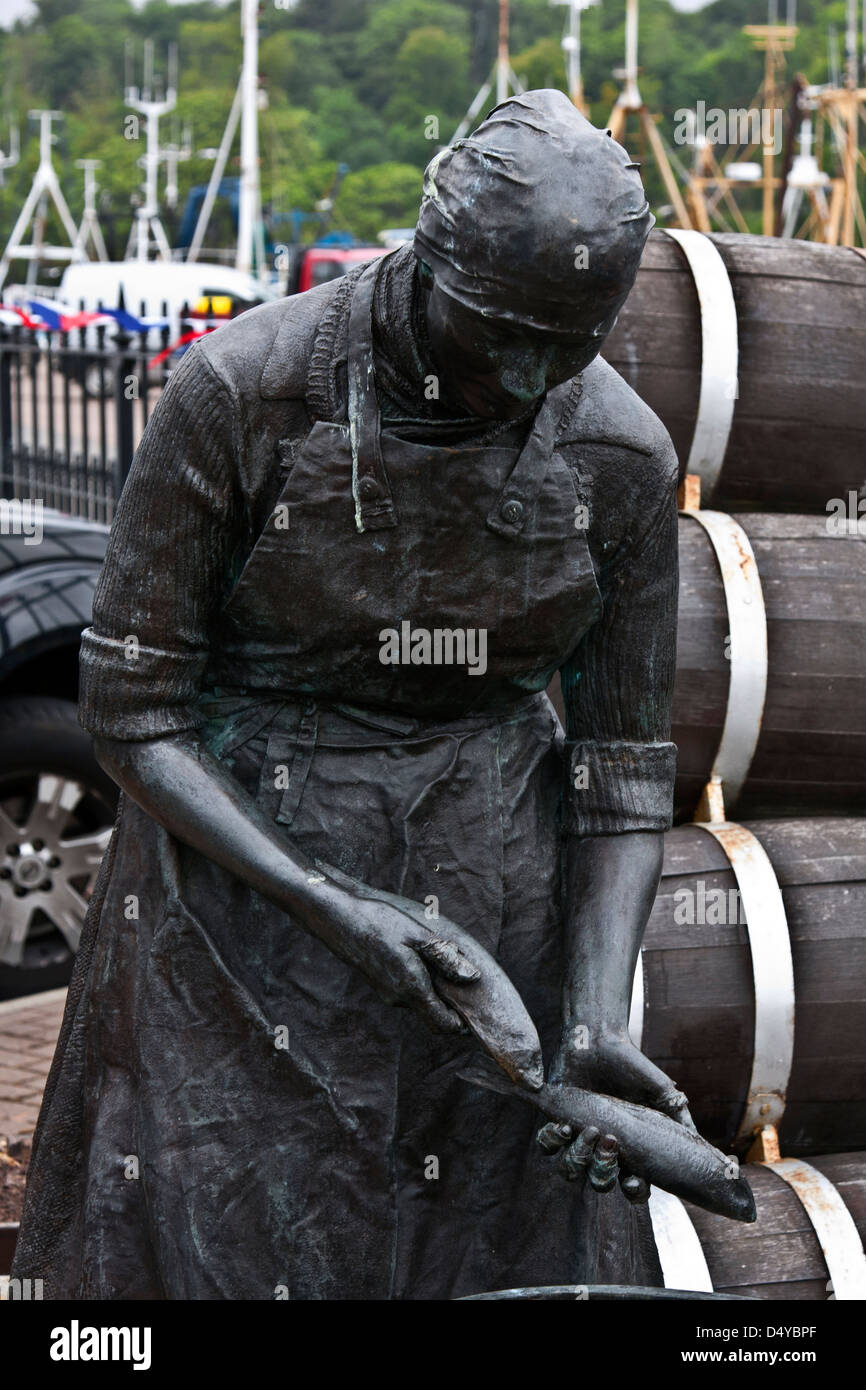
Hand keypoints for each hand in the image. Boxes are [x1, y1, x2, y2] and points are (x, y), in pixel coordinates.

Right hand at [312, 884, 480, 1034]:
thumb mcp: (418, 935)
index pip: (444, 1024)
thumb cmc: (380, 922)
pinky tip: (425, 961)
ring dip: (437, 993)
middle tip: (470, 991)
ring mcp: (388, 993)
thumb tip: (472, 977)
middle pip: (433, 1017)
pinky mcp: (381, 984)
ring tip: (449, 969)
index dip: (463, 1024)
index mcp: (412, 988)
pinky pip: (408, 993)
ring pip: (421, 1002)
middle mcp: (400, 998)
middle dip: (453, 1010)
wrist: (340, 919)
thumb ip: (446, 958)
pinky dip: (422, 985)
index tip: (478, 1013)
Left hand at [536, 1027, 695, 1199]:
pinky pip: (548, 1145)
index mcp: (629, 1148)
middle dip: (603, 1171)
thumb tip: (696, 1143)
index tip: (633, 1180)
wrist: (599, 1039)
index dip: (633, 1190)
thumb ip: (677, 1116)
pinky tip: (562, 1126)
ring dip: (578, 1157)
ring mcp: (578, 1136)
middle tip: (609, 1143)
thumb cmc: (631, 1065)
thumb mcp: (659, 1091)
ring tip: (587, 1130)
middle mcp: (603, 1147)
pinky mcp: (556, 1119)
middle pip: (600, 1181)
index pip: (633, 1185)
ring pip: (572, 1169)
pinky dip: (553, 1141)